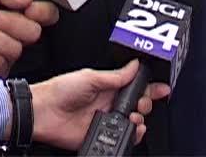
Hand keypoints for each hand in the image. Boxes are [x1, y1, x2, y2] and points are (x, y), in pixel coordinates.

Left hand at [30, 59, 170, 149]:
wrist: (42, 112)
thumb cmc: (60, 90)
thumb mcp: (90, 77)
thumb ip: (115, 76)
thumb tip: (135, 65)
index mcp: (108, 87)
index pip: (134, 86)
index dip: (150, 88)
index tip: (163, 88)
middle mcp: (109, 104)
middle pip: (137, 105)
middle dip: (145, 103)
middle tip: (140, 103)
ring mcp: (105, 121)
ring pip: (132, 123)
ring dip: (139, 120)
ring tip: (135, 117)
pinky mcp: (99, 136)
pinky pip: (120, 139)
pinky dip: (131, 136)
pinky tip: (131, 130)